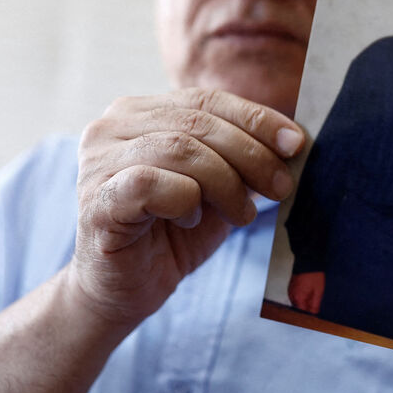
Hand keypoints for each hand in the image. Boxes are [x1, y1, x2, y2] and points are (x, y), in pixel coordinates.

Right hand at [70, 89, 303, 329]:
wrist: (125, 292)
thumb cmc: (171, 234)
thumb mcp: (216, 186)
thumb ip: (240, 156)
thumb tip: (292, 141)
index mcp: (139, 112)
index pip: (206, 101)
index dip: (256, 119)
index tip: (296, 144)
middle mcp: (111, 128)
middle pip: (197, 123)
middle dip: (251, 154)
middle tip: (281, 186)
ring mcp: (98, 162)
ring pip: (180, 150)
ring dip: (226, 183)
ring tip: (241, 215)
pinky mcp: (97, 199)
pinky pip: (151, 183)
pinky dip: (185, 200)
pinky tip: (191, 221)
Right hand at [288, 272, 324, 313]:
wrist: (308, 261)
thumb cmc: (314, 275)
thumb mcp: (318, 291)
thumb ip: (315, 304)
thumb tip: (314, 314)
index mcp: (299, 298)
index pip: (303, 312)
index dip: (309, 313)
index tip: (315, 309)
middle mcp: (292, 296)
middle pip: (299, 307)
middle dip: (307, 306)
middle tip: (315, 300)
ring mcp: (290, 291)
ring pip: (297, 301)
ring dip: (304, 300)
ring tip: (312, 292)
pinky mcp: (291, 286)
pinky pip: (296, 295)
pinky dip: (301, 295)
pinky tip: (308, 289)